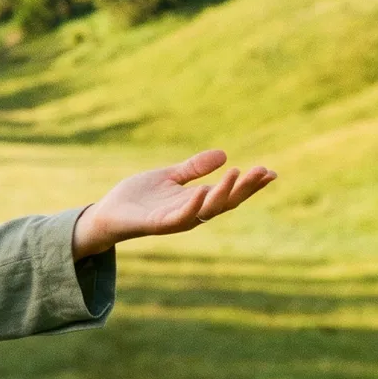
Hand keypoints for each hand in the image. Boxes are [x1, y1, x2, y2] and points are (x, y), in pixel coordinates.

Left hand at [72, 149, 275, 257]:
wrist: (107, 213)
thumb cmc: (138, 197)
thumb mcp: (169, 176)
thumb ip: (194, 168)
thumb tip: (224, 154)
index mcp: (195, 200)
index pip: (229, 193)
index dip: (250, 185)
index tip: (271, 173)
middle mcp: (191, 212)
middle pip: (226, 202)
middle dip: (246, 188)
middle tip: (264, 172)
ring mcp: (176, 219)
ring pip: (207, 209)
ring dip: (224, 192)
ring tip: (238, 173)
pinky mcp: (158, 224)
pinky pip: (180, 217)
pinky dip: (194, 206)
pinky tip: (204, 192)